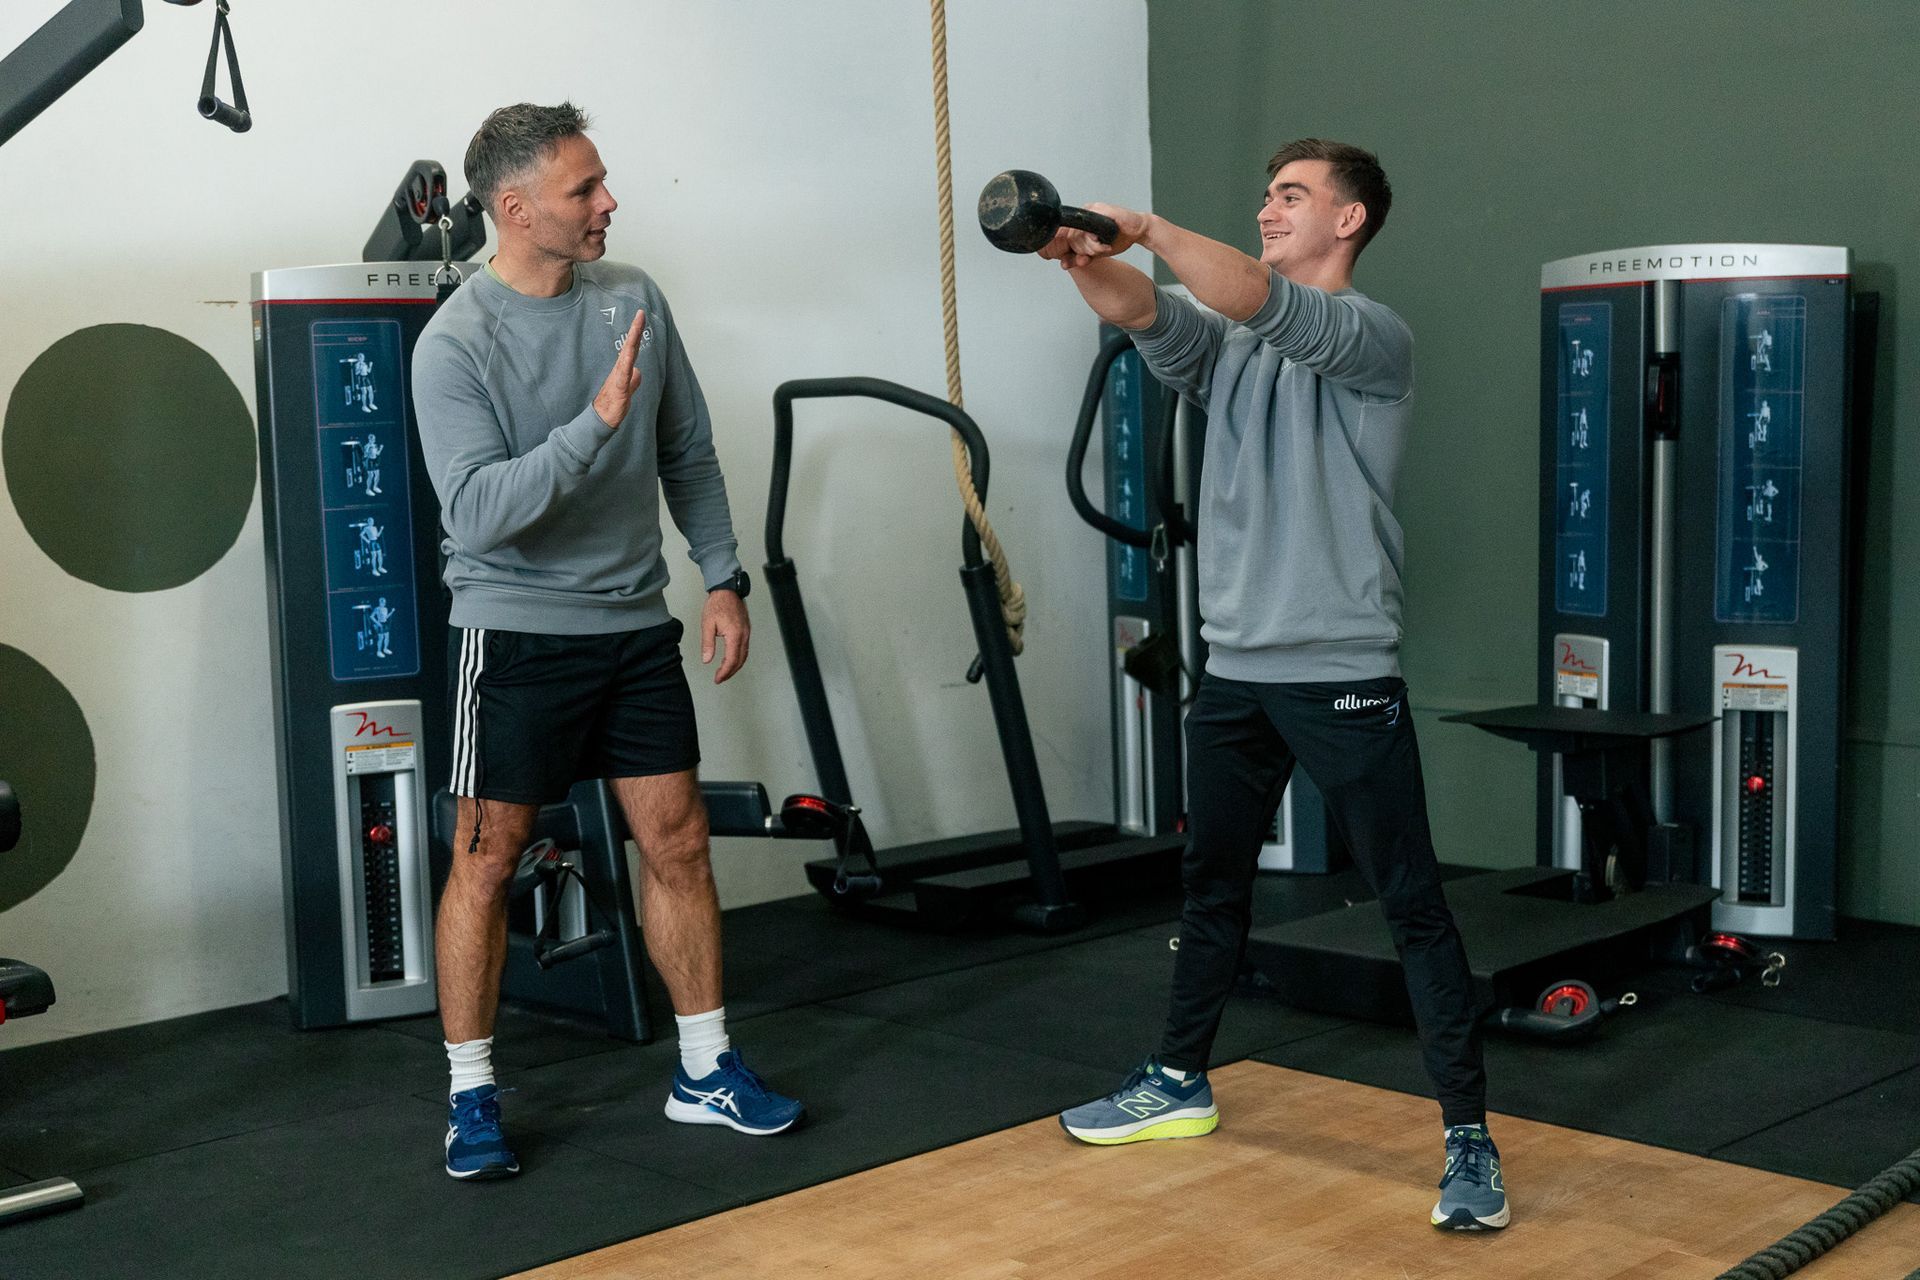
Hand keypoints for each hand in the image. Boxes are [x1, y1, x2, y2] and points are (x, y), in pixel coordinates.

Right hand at [592, 309, 646, 427]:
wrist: (603, 418)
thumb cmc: (613, 404)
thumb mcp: (628, 389)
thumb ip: (633, 380)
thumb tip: (637, 372)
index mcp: (624, 368)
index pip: (632, 346)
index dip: (637, 332)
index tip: (641, 317)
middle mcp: (621, 369)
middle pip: (630, 346)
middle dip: (635, 329)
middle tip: (640, 313)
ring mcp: (619, 377)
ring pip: (627, 356)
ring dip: (632, 341)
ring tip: (637, 327)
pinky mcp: (618, 389)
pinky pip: (623, 375)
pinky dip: (626, 365)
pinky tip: (628, 355)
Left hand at [701, 588, 749, 683]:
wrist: (727, 590)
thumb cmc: (717, 604)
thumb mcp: (707, 624)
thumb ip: (707, 644)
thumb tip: (707, 659)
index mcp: (734, 635)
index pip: (731, 660)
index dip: (724, 672)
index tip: (717, 678)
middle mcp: (744, 635)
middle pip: (740, 660)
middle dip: (730, 672)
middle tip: (720, 678)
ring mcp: (747, 633)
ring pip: (744, 655)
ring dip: (735, 666)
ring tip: (725, 672)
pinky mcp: (746, 630)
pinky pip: (745, 648)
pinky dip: (739, 657)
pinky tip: (731, 659)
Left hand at [1037, 203, 1151, 268]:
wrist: (1138, 229)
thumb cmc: (1117, 239)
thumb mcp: (1095, 253)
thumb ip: (1079, 258)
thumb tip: (1063, 265)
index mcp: (1079, 222)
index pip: (1064, 236)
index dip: (1068, 249)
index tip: (1078, 256)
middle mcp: (1083, 213)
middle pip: (1069, 237)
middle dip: (1081, 250)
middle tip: (1096, 253)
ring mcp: (1090, 209)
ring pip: (1077, 234)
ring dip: (1089, 246)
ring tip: (1104, 247)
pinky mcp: (1099, 209)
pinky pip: (1088, 228)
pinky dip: (1095, 239)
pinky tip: (1104, 241)